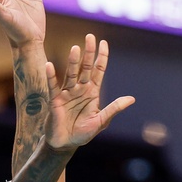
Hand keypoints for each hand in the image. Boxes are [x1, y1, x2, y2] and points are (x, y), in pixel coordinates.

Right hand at [45, 34, 135, 149]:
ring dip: (73, 62)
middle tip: (90, 36)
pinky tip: (50, 66)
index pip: (98, 70)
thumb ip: (114, 109)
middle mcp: (80, 89)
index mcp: (92, 92)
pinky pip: (53, 86)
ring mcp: (67, 93)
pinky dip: (51, 76)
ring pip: (71, 74)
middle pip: (85, 67)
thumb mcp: (101, 121)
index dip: (101, 57)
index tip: (104, 43)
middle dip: (88, 53)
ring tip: (76, 48)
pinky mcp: (55, 100)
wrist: (64, 145)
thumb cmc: (82, 133)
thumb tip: (131, 98)